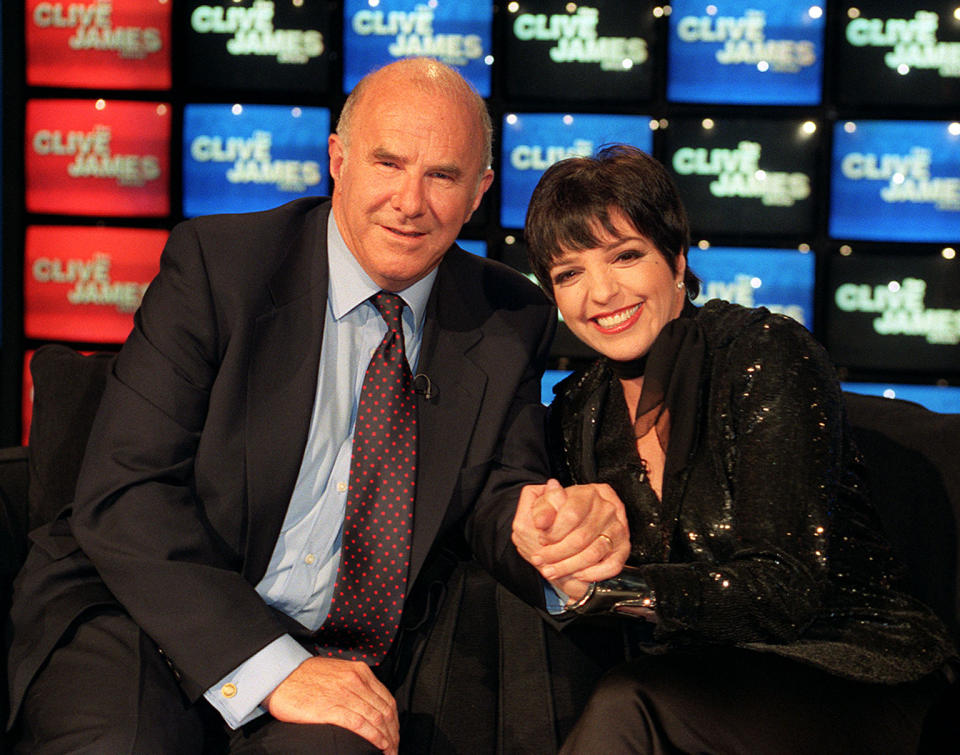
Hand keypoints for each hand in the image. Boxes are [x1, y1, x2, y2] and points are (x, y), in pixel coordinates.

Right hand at [264, 656, 398, 754]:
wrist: (280, 675)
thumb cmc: (304, 675)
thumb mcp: (338, 672)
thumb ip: (355, 684)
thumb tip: (368, 703)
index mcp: (359, 672)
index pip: (387, 698)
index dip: (395, 719)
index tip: (395, 732)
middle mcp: (356, 681)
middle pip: (385, 710)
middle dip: (394, 732)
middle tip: (395, 747)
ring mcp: (345, 694)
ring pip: (377, 719)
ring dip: (388, 738)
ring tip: (389, 751)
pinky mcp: (332, 708)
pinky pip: (361, 725)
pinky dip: (374, 737)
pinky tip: (379, 746)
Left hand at [512, 479, 629, 599]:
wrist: (575, 527)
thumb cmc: (560, 515)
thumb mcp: (546, 506)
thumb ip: (542, 510)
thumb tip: (541, 519)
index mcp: (587, 494)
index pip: (571, 515)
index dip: (553, 532)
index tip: (541, 539)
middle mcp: (606, 509)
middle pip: (581, 537)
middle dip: (556, 553)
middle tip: (540, 560)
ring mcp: (617, 529)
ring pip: (594, 553)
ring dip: (569, 566)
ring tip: (551, 570)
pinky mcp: (623, 547)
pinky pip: (612, 565)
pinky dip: (593, 574)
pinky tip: (577, 575)